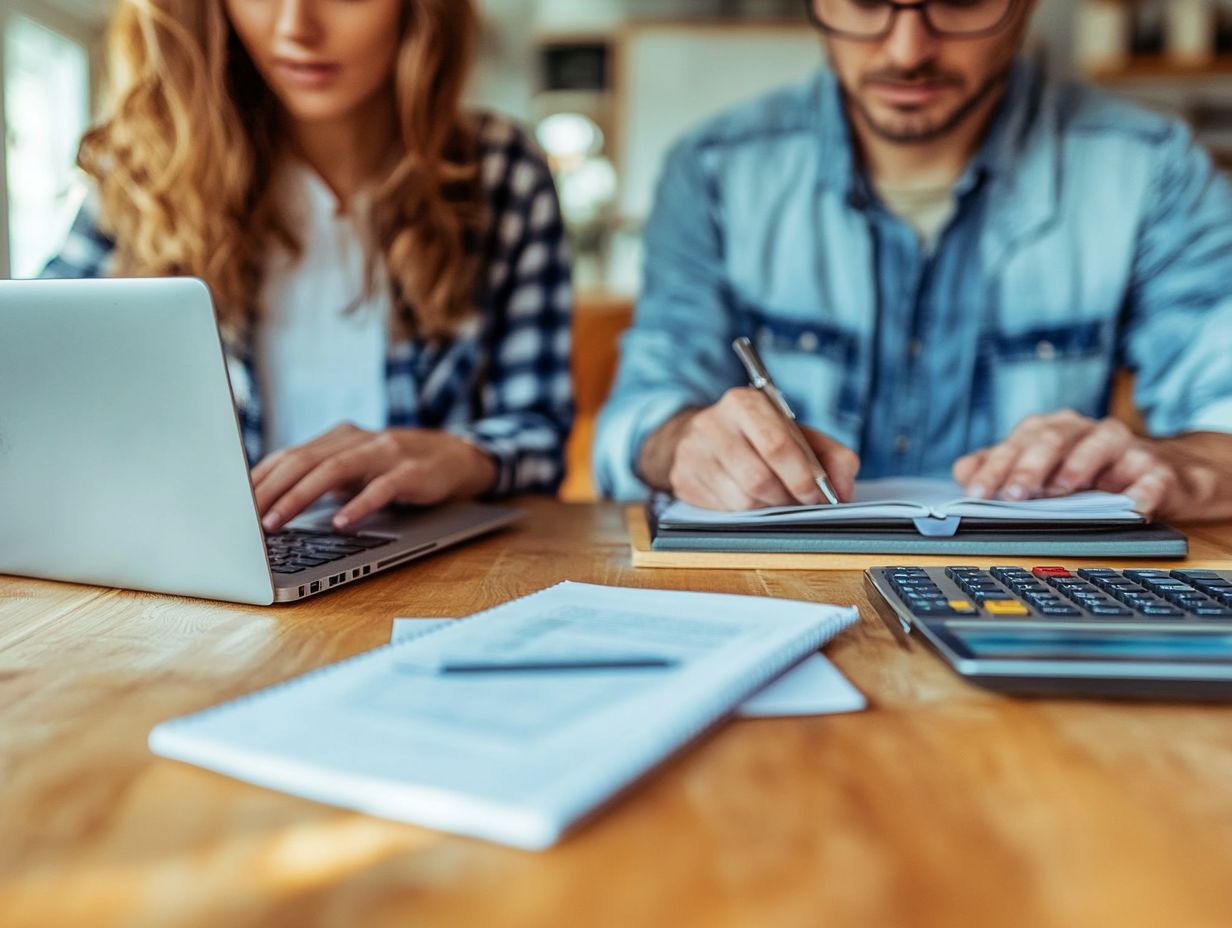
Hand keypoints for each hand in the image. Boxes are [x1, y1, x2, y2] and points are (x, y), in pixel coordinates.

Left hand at [251, 424, 497, 531]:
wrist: (456, 456)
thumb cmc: (397, 467)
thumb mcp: (356, 468)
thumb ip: (322, 479)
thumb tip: (268, 504)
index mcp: (338, 438)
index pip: (288, 456)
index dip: (257, 479)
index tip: (230, 504)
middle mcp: (357, 440)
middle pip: (302, 461)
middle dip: (268, 490)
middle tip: (243, 518)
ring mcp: (385, 452)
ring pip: (333, 471)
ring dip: (299, 498)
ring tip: (275, 522)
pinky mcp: (412, 472)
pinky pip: (380, 488)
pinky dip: (358, 505)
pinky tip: (340, 523)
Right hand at [641, 388, 859, 510]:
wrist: (701, 435)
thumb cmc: (757, 436)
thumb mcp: (797, 434)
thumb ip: (832, 456)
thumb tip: (843, 491)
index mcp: (745, 403)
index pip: (777, 444)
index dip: (802, 476)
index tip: (818, 495)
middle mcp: (713, 424)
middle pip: (758, 478)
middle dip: (787, 498)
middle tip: (800, 503)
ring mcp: (693, 453)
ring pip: (741, 500)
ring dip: (767, 507)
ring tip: (775, 498)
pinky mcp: (682, 479)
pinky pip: (723, 511)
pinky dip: (745, 513)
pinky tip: (749, 499)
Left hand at [953, 410, 1179, 517]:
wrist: (1159, 474)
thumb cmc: (1088, 473)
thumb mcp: (1040, 471)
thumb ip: (1000, 470)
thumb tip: (962, 473)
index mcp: (1051, 430)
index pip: (1016, 443)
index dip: (993, 468)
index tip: (975, 493)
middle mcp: (1084, 430)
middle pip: (1051, 439)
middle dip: (1028, 466)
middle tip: (1011, 494)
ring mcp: (1123, 445)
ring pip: (1098, 445)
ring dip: (1078, 466)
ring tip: (1061, 489)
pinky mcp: (1157, 468)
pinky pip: (1150, 478)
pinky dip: (1140, 492)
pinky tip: (1131, 506)